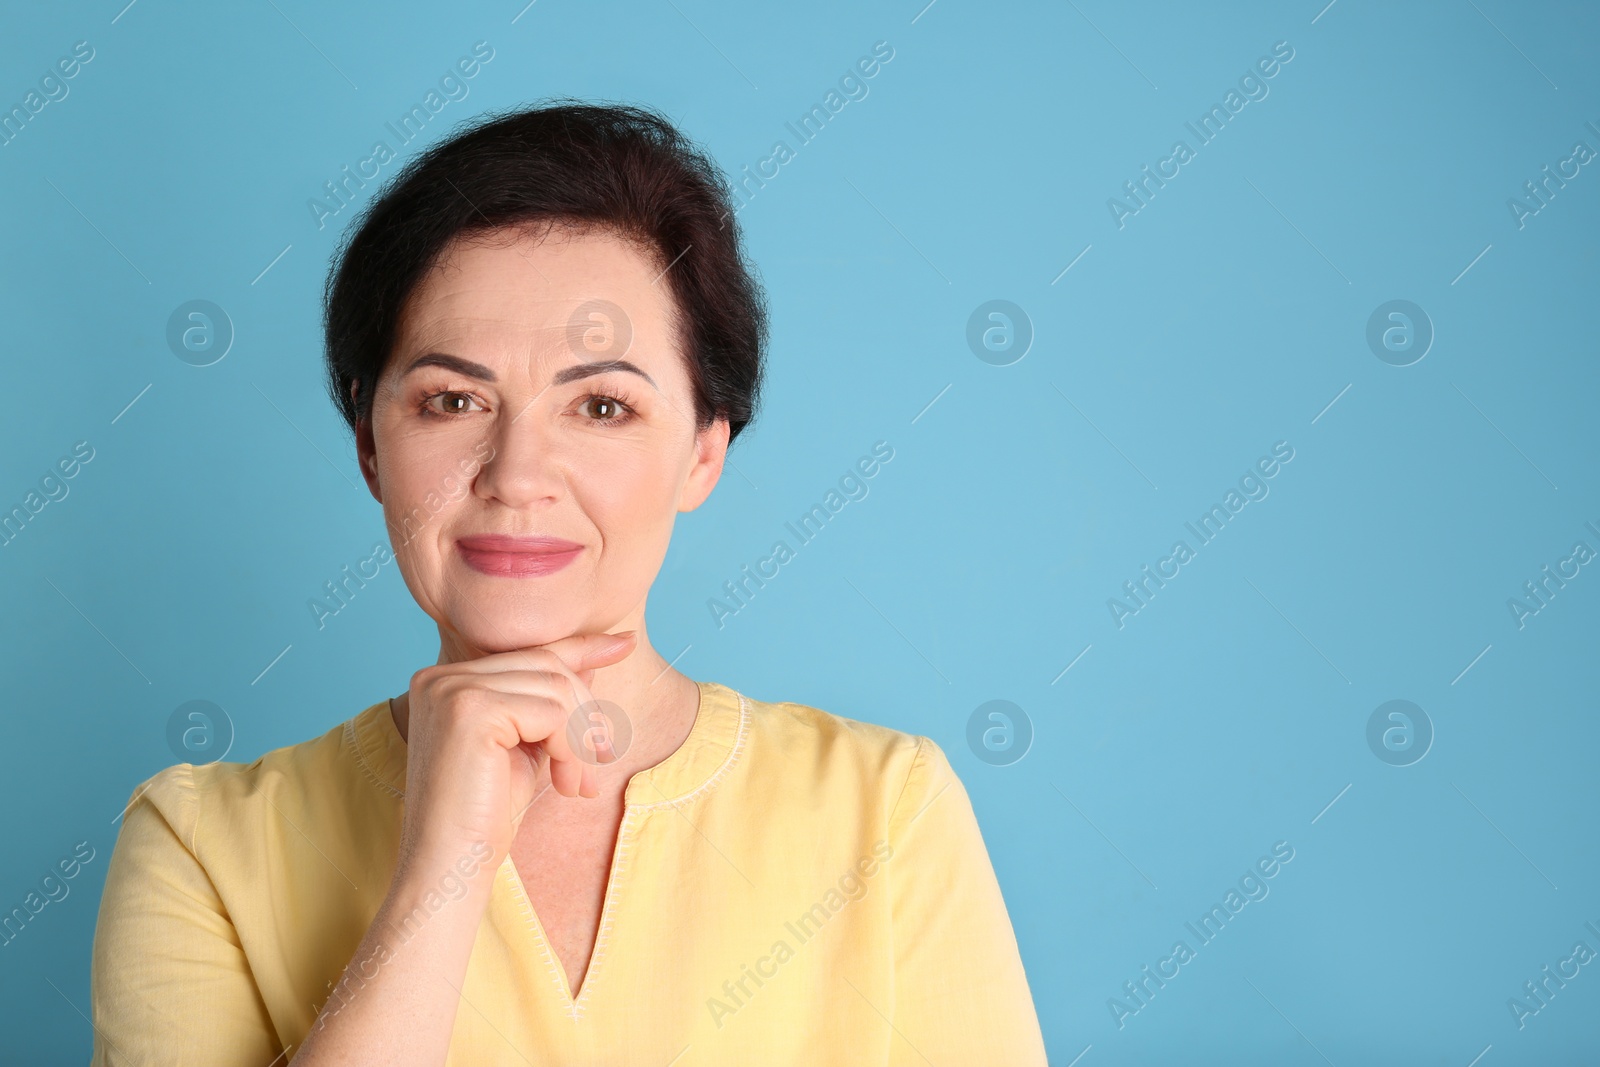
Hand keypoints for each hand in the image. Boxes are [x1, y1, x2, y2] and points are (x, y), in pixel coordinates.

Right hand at [394, 630, 638, 873]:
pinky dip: (570, 748)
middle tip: (603, 758)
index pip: (529, 652)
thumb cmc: (485, 817)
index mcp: (447, 680)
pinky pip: (551, 713)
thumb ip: (549, 703)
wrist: (450, 869)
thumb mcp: (528, 747)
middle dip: (587, 711)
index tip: (626, 643)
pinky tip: (565, 784)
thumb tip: (594, 660)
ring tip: (577, 784)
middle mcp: (441, 676)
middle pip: (547, 664)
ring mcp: (452, 689)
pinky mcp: (469, 710)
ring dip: (580, 739)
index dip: (582, 647)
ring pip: (555, 687)